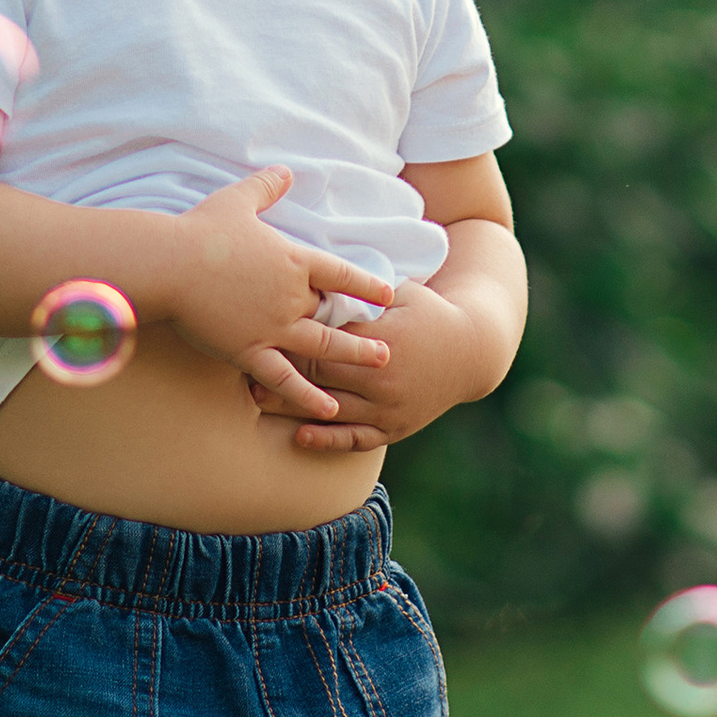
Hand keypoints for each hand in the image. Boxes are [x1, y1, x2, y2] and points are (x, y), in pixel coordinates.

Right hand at [165, 167, 395, 420]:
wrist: (171, 264)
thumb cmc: (202, 230)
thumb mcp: (238, 200)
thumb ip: (265, 187)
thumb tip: (285, 170)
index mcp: (294, 261)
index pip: (339, 274)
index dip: (365, 285)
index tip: (389, 294)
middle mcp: (291, 297)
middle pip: (334, 315)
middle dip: (363, 330)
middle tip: (391, 346)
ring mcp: (273, 327)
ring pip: (323, 347)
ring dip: (352, 358)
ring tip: (378, 368)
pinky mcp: (248, 350)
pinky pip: (285, 378)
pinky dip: (308, 394)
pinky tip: (328, 409)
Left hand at [251, 276, 510, 449]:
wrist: (472, 350)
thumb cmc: (427, 310)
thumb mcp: (399, 292)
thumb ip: (359, 291)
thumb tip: (314, 277)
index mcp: (383, 340)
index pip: (324, 342)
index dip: (290, 340)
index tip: (260, 331)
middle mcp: (385, 378)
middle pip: (320, 378)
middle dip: (282, 372)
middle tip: (244, 365)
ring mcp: (391, 408)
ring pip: (332, 410)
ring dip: (293, 406)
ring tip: (256, 397)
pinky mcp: (397, 428)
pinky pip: (357, 439)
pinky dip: (327, 439)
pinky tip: (299, 435)